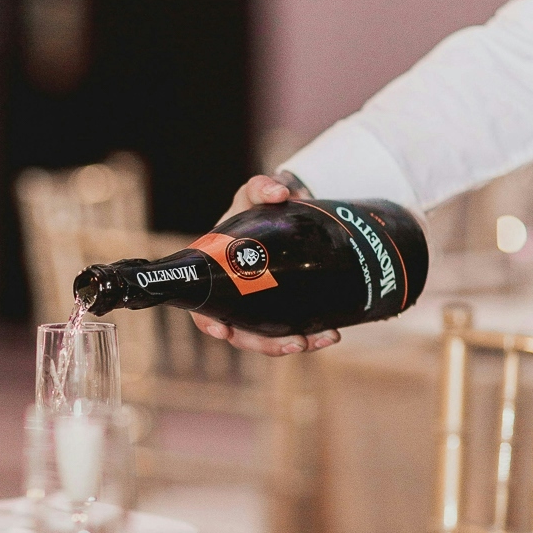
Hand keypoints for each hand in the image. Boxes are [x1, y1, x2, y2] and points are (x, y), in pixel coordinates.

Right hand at [190, 172, 341, 355]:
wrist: (281, 219)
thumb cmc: (253, 210)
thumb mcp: (252, 196)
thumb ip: (261, 188)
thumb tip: (278, 193)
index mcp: (215, 277)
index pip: (202, 308)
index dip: (209, 321)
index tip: (224, 330)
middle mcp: (233, 299)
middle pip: (241, 334)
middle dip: (267, 343)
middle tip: (296, 342)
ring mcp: (257, 309)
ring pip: (268, 338)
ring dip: (292, 343)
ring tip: (321, 339)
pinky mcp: (281, 311)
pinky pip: (290, 331)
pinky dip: (311, 336)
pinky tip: (330, 333)